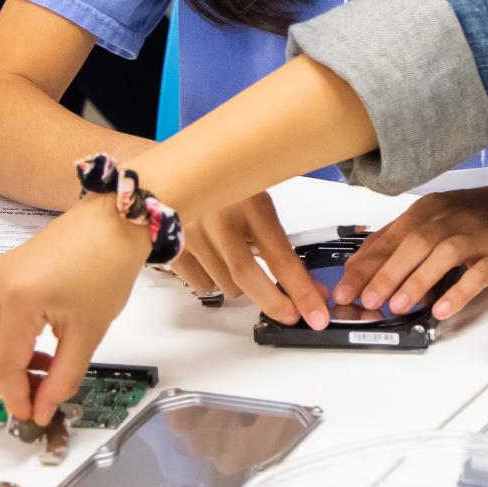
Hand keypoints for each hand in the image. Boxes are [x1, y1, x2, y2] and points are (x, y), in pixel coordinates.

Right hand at [0, 196, 149, 424]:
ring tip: (46, 378)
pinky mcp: (6, 271)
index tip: (32, 417)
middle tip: (37, 404)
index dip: (16, 395)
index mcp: (17, 299)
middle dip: (10, 383)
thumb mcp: (89, 330)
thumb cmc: (109, 267)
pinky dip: (15, 341)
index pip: (5, 362)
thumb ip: (64, 374)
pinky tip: (42, 352)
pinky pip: (0, 317)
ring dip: (13, 363)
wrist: (116, 221)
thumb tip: (44, 407)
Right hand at [162, 192, 329, 328]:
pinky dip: (215, 281)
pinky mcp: (171, 247)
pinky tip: (215, 258)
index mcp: (249, 202)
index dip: (301, 291)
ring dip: (242, 285)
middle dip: (275, 303)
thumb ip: (277, 241)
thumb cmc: (226, 186)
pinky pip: (202, 284)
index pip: (281, 257)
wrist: (173, 172)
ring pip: (226, 285)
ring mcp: (190, 234)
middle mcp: (217, 218)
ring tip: (239, 258)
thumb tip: (306, 284)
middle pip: (247, 277)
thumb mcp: (257, 200)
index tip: (316, 313)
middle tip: (292, 314)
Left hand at [334, 173, 487, 318]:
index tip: (345, 290)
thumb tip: (357, 266)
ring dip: (418, 280)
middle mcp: (447, 218)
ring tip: (398, 306)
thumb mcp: (429, 219)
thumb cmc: (471, 215)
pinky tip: (442, 309)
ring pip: (443, 254)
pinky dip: (459, 291)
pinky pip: (478, 271)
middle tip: (367, 301)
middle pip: (413, 243)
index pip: (389, 238)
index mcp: (425, 210)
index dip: (365, 265)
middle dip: (387, 273)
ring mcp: (474, 233)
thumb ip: (395, 241)